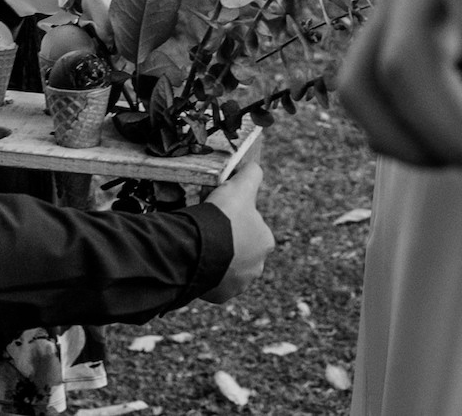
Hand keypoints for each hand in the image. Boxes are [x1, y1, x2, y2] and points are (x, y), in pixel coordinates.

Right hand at [200, 138, 272, 302]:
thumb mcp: (239, 187)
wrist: (200, 248)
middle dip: (226, 242)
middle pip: (240, 250)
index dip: (233, 218)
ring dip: (217, 259)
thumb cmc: (223, 217)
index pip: (251, 227)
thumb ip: (251, 174)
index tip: (217, 214)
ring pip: (227, 268)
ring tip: (199, 247)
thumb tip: (253, 165)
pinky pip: (214, 284)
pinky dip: (206, 275)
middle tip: (206, 231)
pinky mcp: (221, 295)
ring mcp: (239, 283)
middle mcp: (257, 266)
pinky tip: (196, 263)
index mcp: (265, 241)